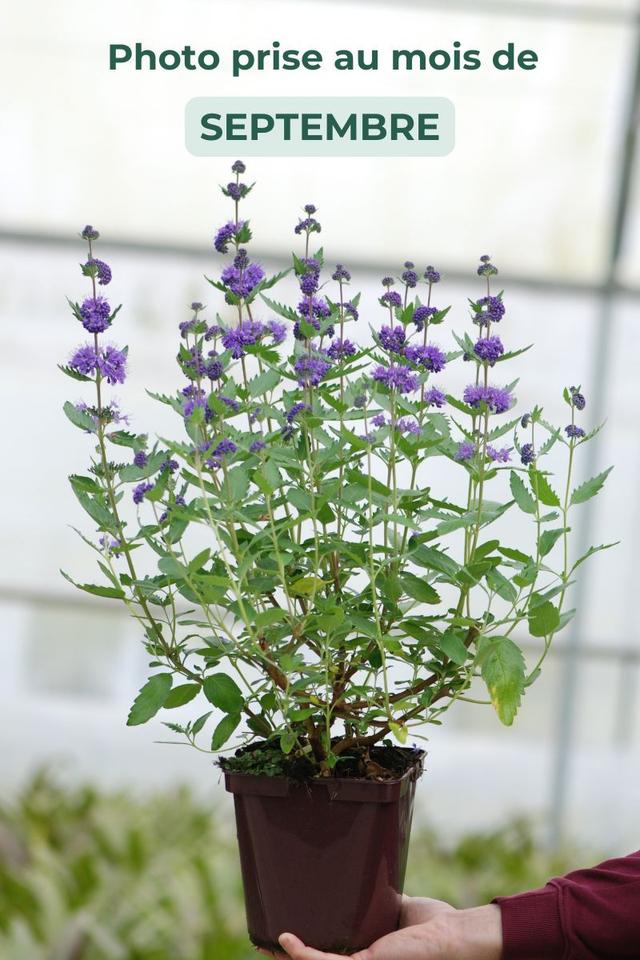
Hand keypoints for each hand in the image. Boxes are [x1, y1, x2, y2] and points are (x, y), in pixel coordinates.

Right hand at [256, 897, 501, 959]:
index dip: (305, 949)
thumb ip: (379, 904)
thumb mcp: (399, 910)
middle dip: (288, 956)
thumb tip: (366, 882)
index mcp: (368, 954)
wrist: (454, 938)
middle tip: (262, 941)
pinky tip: (285, 939)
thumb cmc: (436, 927)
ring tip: (263, 943)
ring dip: (287, 956)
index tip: (285, 936)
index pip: (330, 953)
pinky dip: (302, 953)